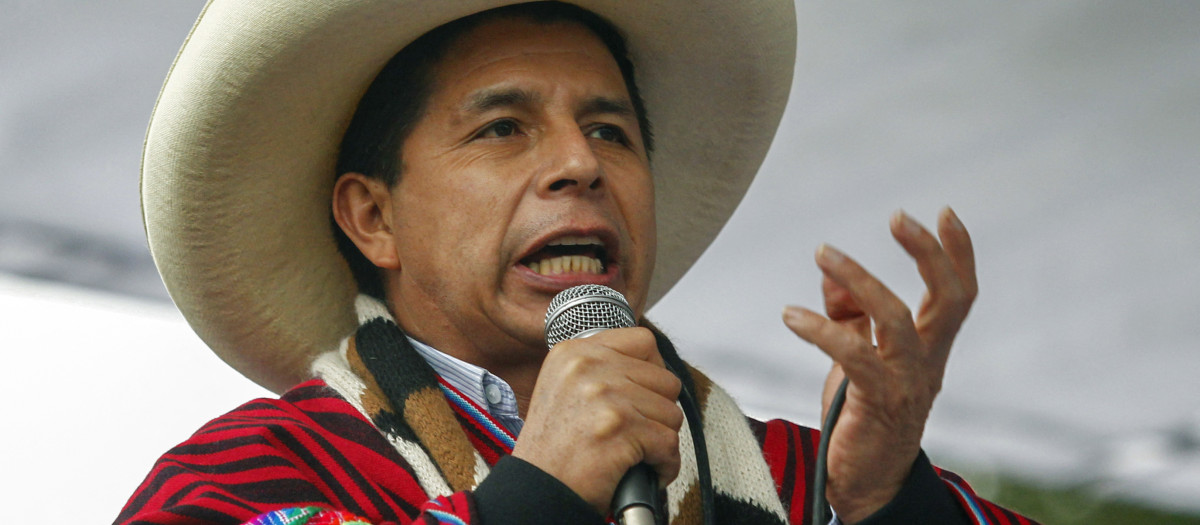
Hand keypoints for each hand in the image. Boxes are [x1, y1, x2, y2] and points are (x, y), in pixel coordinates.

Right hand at [511, 327, 683, 513]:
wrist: (537, 490)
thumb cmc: (553, 450)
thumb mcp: (564, 387)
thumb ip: (602, 368)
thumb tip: (653, 367)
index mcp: (574, 352)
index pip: (643, 341)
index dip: (653, 371)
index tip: (644, 394)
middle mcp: (587, 366)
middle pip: (665, 379)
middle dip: (658, 412)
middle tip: (636, 432)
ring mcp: (604, 395)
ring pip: (671, 413)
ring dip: (660, 440)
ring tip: (635, 452)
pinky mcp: (619, 427)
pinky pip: (669, 443)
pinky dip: (664, 465)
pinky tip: (644, 470)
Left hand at [782, 208, 977, 522]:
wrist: (864, 480)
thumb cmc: (862, 413)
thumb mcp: (856, 356)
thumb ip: (848, 313)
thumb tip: (829, 270)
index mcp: (930, 347)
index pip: (959, 294)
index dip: (958, 252)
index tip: (943, 212)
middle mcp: (928, 361)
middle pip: (948, 299)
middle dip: (928, 253)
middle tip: (898, 216)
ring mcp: (906, 382)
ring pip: (895, 319)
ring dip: (859, 278)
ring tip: (822, 252)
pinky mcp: (876, 401)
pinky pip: (853, 355)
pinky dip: (820, 329)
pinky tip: (791, 315)